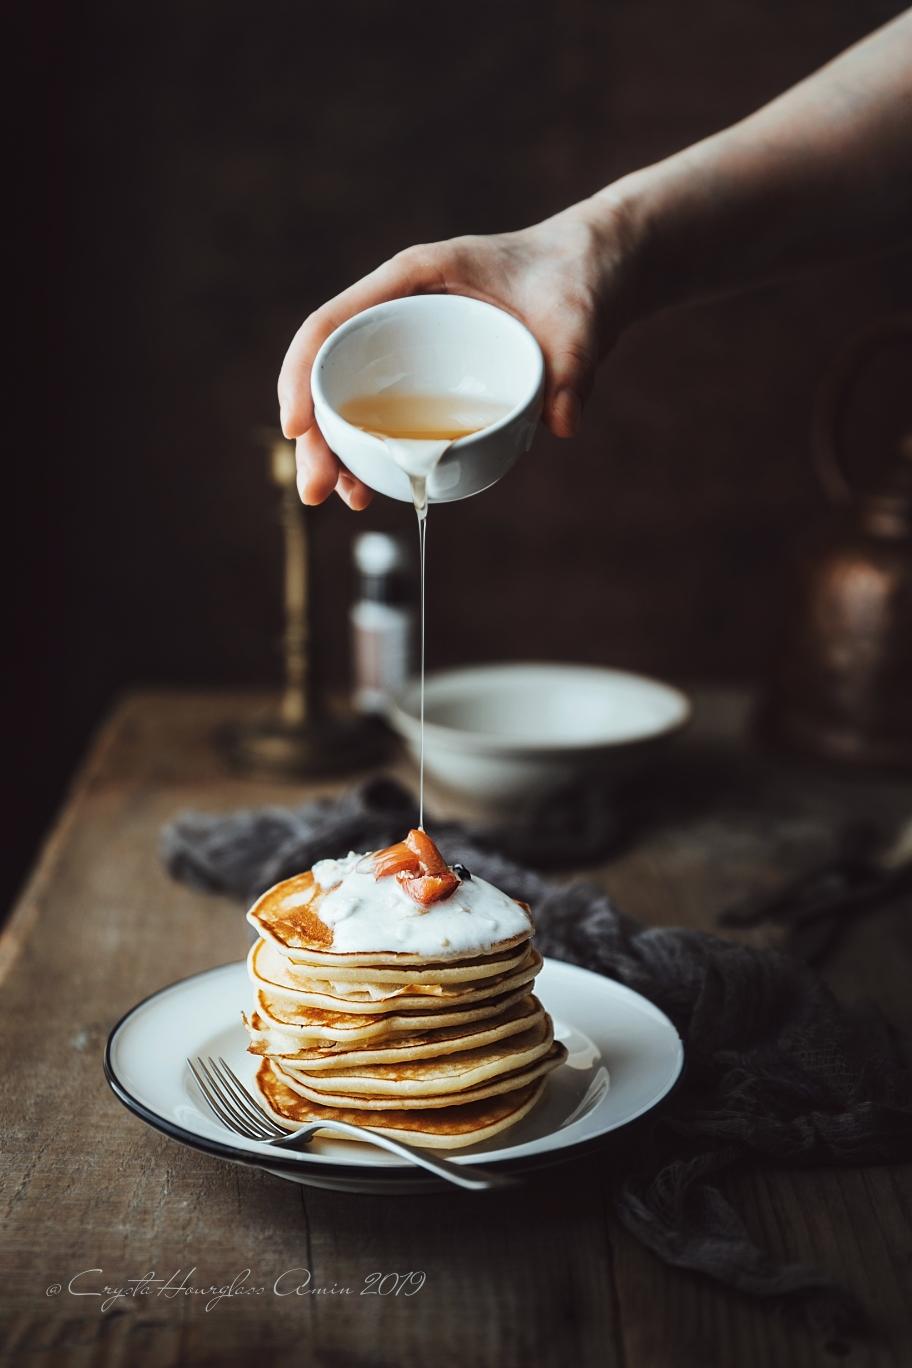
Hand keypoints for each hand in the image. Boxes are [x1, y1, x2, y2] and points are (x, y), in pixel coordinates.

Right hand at [277, 195, 636, 507]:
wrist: (596, 271)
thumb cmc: (576, 277)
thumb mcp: (578, 317)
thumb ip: (572, 364)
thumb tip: (561, 422)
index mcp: (414, 278)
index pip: (334, 322)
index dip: (302, 373)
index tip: (297, 426)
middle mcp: (402, 310)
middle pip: (332, 371)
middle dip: (315, 434)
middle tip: (318, 490)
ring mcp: (413, 344)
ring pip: (353, 398)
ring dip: (338, 450)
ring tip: (342, 497)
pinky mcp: (431, 374)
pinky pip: (387, 412)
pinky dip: (372, 449)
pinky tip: (372, 486)